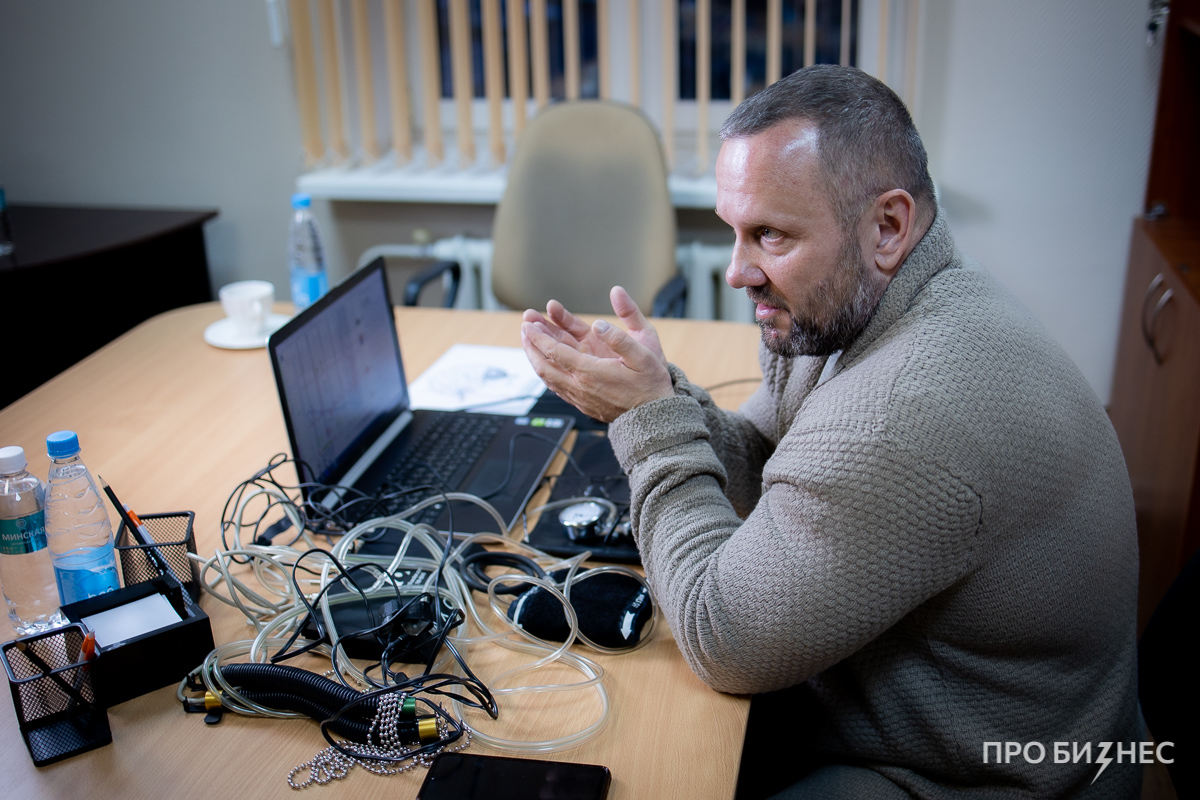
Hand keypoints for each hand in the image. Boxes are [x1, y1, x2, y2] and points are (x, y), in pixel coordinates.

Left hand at [521, 289, 673, 422]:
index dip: (538, 336)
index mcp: (590, 372)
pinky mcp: (581, 404)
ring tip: (529, 344)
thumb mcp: (643, 356)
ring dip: (535, 359)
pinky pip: (556, 387)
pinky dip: (545, 372)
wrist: (652, 419)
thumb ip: (619, 338)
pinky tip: (545, 365)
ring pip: (547, 378)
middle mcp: (579, 387)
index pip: (554, 352)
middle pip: (543, 365)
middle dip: (530, 346)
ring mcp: (578, 397)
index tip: (528, 324)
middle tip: (523, 329)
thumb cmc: (650, 386)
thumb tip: (597, 324)